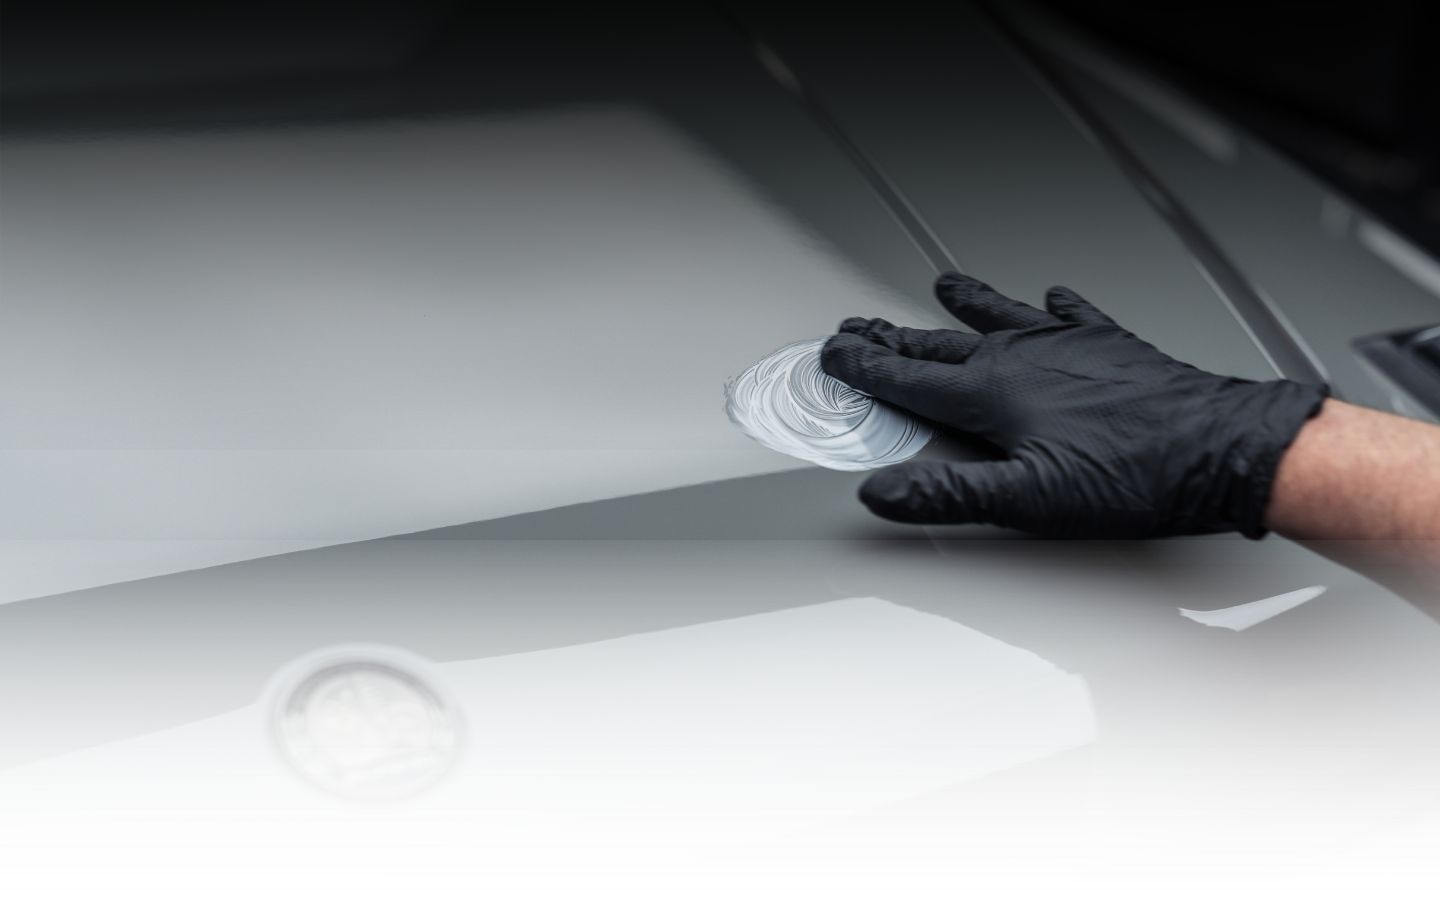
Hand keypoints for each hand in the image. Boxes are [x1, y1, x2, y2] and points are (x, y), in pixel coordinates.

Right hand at [821, 272, 1328, 537]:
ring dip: (967, 304)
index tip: (835, 354)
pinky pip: (1069, 316)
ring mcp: (1066, 346)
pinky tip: (1050, 296)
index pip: (909, 378)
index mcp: (993, 396)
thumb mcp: (1028, 500)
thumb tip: (882, 492)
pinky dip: (1053, 306)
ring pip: (999, 318)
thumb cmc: (1134, 476)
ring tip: (943, 286)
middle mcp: (1022, 358)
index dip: (865, 367)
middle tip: (863, 327)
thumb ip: (947, 493)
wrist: (1223, 447)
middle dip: (895, 337)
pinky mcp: (1108, 347)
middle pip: (941, 343)